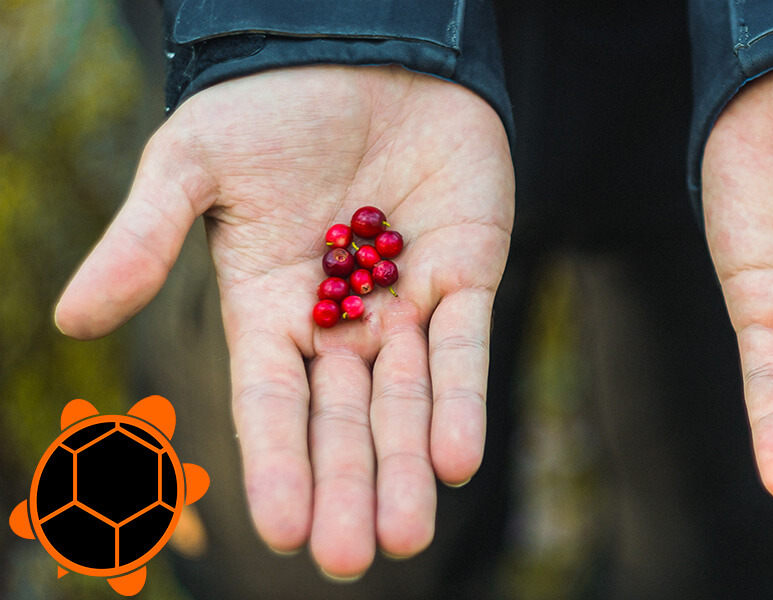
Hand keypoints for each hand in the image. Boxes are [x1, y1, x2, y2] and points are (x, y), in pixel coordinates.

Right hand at [55, 66, 513, 577]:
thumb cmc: (271, 104)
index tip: (285, 531)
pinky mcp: (465, 275)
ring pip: (408, 399)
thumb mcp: (193, 163)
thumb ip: (143, 240)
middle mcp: (339, 321)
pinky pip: (465, 348)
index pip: (271, 401)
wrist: (364, 46)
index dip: (278, 463)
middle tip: (352, 559)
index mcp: (269, 308)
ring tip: (407, 534)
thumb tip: (69, 323)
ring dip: (408, 465)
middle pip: (342, 419)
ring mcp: (405, 302)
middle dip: (349, 485)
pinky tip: (457, 459)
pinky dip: (463, 400)